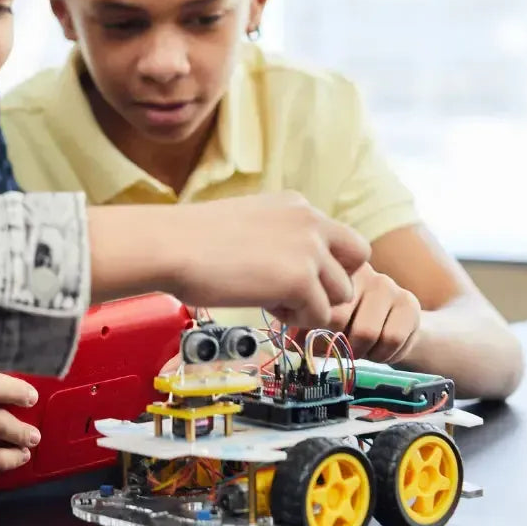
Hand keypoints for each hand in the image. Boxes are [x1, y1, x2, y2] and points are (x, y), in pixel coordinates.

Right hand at [90, 192, 369, 328]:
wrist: (169, 245)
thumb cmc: (190, 239)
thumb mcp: (246, 223)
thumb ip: (276, 237)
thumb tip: (282, 266)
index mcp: (296, 205)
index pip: (340, 238)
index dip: (325, 263)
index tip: (296, 277)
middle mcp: (310, 221)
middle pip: (356, 262)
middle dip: (332, 284)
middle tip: (296, 296)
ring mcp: (309, 250)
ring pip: (342, 294)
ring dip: (313, 305)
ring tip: (274, 303)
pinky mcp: (301, 280)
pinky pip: (320, 315)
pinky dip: (297, 320)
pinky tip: (266, 308)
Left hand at [309, 263, 421, 363]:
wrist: (392, 327)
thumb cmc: (348, 323)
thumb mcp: (319, 320)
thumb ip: (301, 326)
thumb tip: (286, 341)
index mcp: (331, 270)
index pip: (316, 305)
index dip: (314, 330)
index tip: (316, 338)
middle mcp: (360, 271)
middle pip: (338, 320)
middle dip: (336, 343)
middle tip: (339, 348)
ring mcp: (387, 285)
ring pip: (367, 333)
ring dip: (360, 352)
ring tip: (359, 349)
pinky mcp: (409, 303)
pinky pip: (392, 339)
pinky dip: (382, 355)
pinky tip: (378, 350)